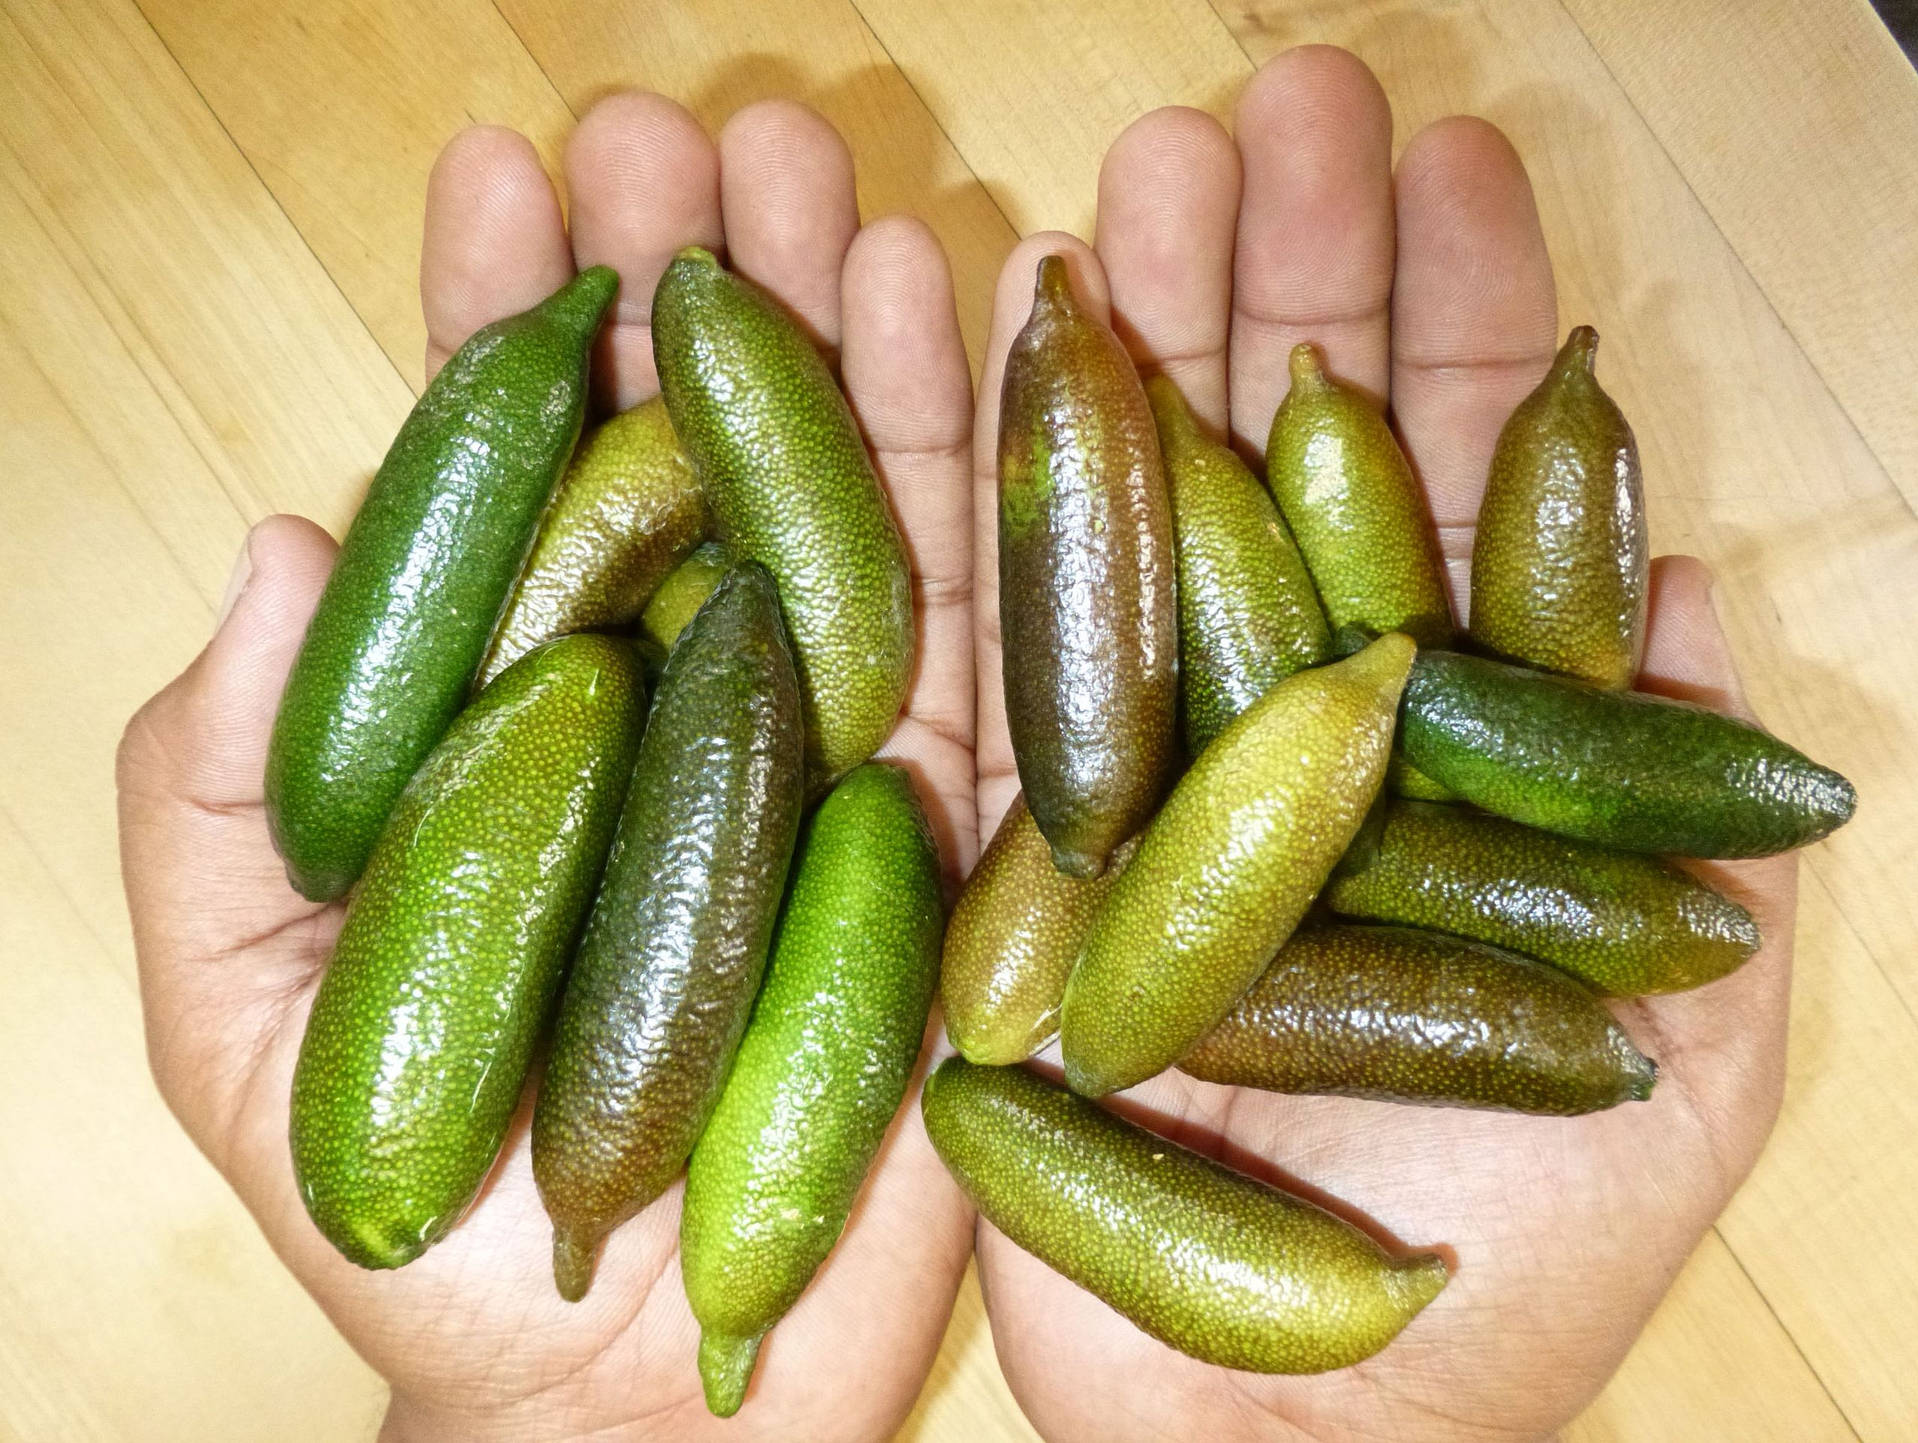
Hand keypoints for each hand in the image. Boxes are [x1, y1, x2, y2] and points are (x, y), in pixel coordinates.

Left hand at [117, 95, 976, 1441]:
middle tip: (677, 131)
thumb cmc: (415, 1214)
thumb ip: (221, 795)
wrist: (624, 1390)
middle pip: (677, 455)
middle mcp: (672, 705)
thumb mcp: (246, 1020)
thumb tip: (269, 546)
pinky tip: (964, 307)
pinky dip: (968, 467)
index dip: (494, 324)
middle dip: (674, 280)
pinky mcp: (952, 818)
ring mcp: (822, 749)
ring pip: (827, 499)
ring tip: (815, 171)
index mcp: (506, 724)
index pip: (498, 487)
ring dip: (823, 324)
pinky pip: (972, 624)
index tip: (503, 175)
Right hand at [968, 46, 1797, 1441]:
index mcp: (1446, 759)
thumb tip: (1665, 578)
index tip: (1448, 160)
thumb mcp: (1684, 1052)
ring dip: (1133, 338)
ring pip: (1132, 520)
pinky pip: (978, 645)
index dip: (1458, 327)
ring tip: (1136, 168)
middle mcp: (1278, 738)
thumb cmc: (1501, 1271)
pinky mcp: (989, 844)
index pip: (1458, 506)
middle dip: (1288, 277)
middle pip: (1285, 470)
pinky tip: (951, 329)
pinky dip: (966, 487)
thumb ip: (1677, 817)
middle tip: (1276, 101)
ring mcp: (1124, 776)